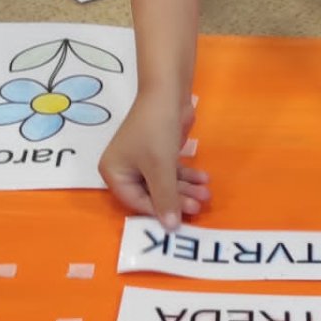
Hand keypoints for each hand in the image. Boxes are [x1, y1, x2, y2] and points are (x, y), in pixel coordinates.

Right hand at [101, 88, 209, 224]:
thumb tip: (170, 227)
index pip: (135, 202)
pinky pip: (170, 171)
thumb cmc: (156, 130)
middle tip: (199, 205)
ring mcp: (141, 160)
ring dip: (186, 189)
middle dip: (177, 199)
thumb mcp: (160, 168)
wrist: (168, 92)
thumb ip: (165, 199)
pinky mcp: (157, 152)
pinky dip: (186, 176)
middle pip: (152, 193)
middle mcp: (124, 168)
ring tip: (206, 194)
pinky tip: (204, 179)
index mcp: (113, 173)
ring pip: (164, 183)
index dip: (158, 211)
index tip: (180, 218)